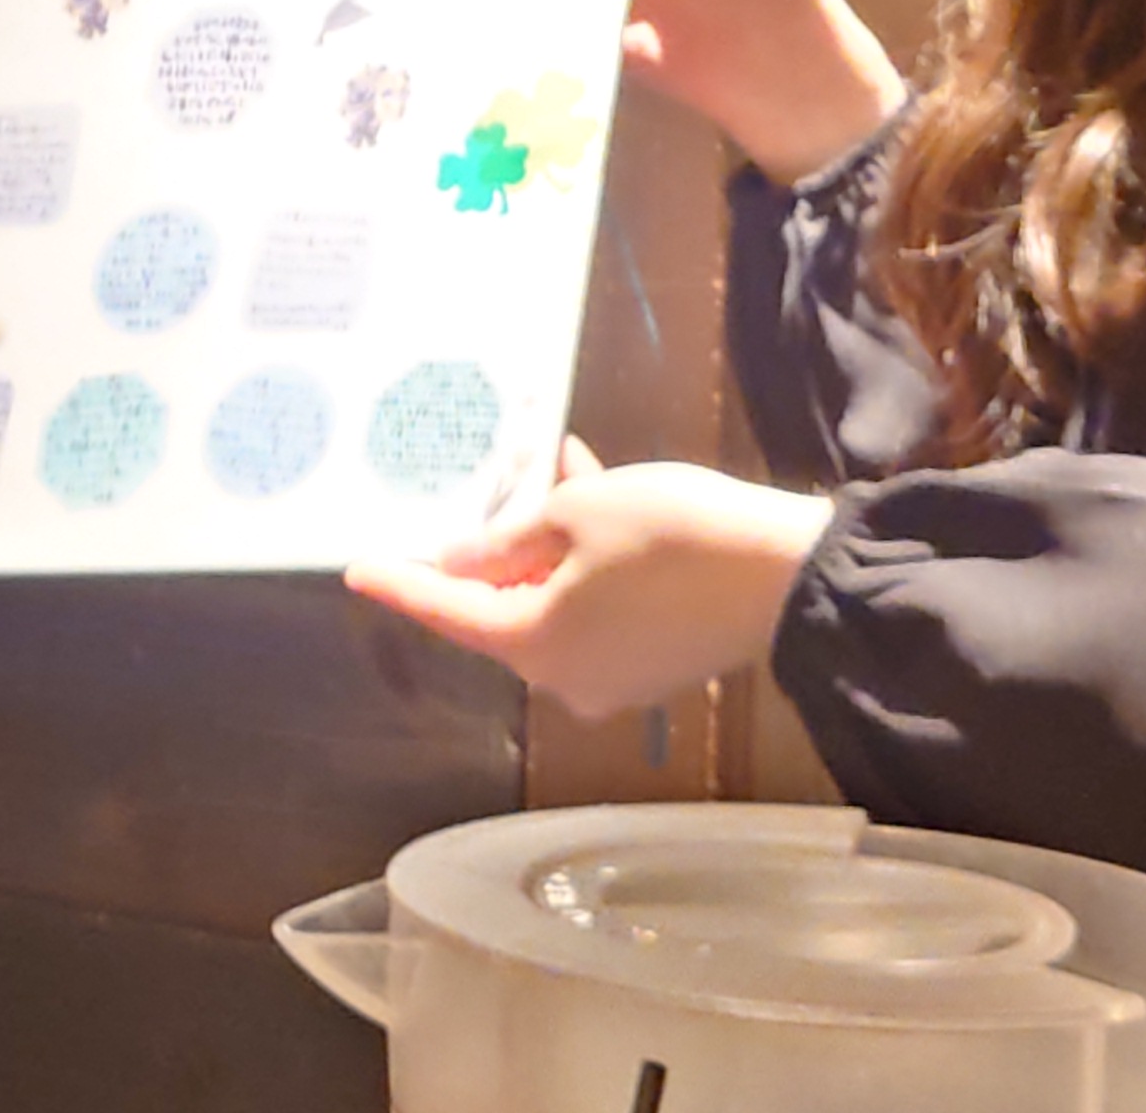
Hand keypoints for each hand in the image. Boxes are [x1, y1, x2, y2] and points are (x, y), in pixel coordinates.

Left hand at [344, 437, 830, 719]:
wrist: (788, 575)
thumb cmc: (674, 535)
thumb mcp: (577, 515)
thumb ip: (506, 541)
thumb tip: (461, 561)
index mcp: (536, 646)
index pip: (447, 612)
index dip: (401, 583)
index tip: (356, 568)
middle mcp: (567, 678)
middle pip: (503, 606)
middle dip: (501, 540)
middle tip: (505, 480)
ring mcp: (614, 679)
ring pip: (553, 598)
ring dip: (549, 538)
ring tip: (562, 466)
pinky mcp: (653, 665)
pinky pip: (595, 608)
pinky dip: (586, 560)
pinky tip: (596, 495)